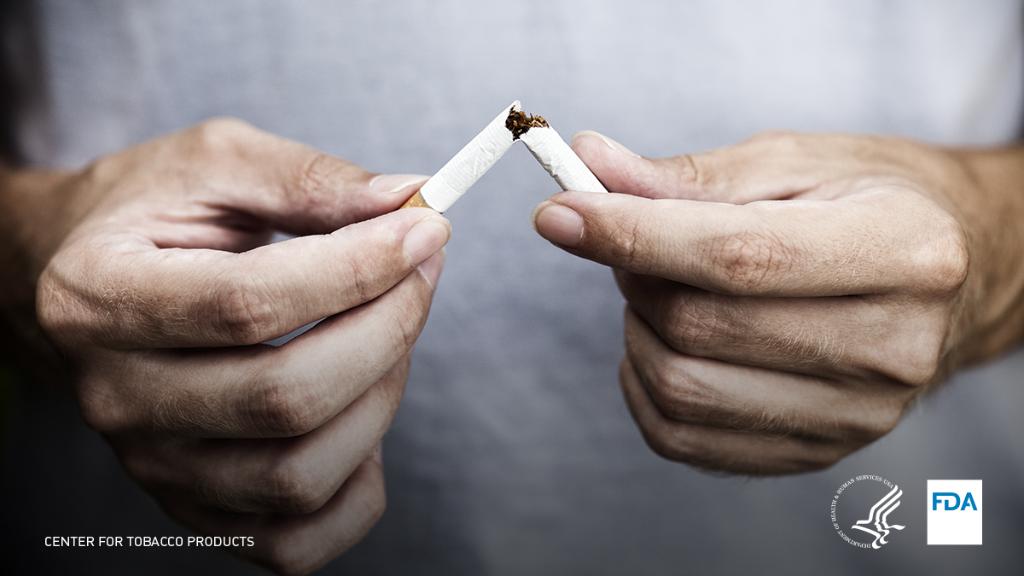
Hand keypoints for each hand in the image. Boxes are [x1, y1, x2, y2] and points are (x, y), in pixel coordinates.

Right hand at [23, 119, 447, 573]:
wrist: (80, 283)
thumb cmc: (151, 215)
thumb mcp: (217, 162)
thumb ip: (310, 180)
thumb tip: (408, 204)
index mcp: (101, 295)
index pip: (248, 304)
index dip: (358, 268)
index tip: (423, 231)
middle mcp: (116, 396)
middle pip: (284, 398)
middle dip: (388, 329)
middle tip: (420, 274)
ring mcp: (154, 465)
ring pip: (300, 477)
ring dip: (382, 399)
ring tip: (389, 335)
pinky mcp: (193, 505)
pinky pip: (294, 544)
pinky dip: (358, 491)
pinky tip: (360, 416)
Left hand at [533, 131, 1023, 473]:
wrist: (955, 275)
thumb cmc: (874, 202)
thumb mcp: (795, 163)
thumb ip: (689, 177)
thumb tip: (590, 169)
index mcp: (903, 252)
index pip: (736, 257)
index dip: (632, 235)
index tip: (560, 213)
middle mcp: (891, 347)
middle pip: (700, 327)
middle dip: (633, 275)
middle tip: (631, 238)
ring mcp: (857, 415)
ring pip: (681, 388)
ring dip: (638, 329)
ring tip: (663, 287)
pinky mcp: (817, 451)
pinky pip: (684, 438)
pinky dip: (644, 386)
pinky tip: (664, 342)